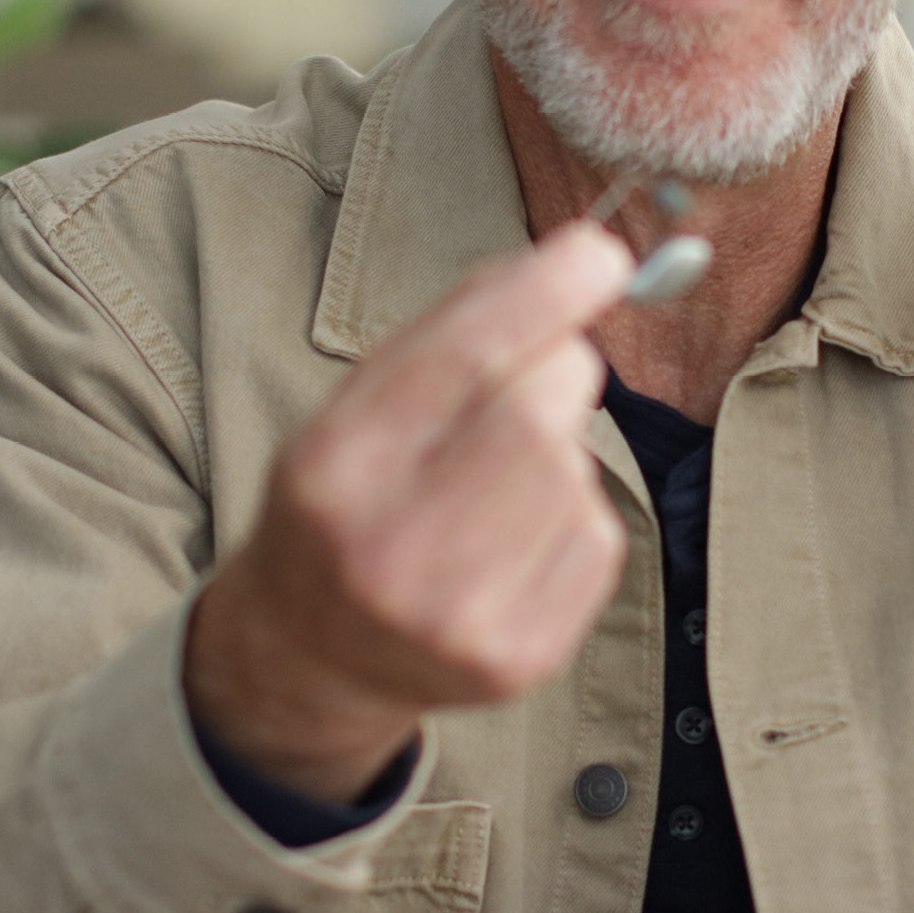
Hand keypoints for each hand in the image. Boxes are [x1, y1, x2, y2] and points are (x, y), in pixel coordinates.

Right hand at [183, 223, 635, 800]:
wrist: (313, 658)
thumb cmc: (347, 502)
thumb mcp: (354, 410)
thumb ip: (453, 332)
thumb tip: (581, 260)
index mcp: (332, 469)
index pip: (461, 357)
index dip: (543, 294)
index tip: (600, 253)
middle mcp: (388, 550)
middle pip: (534, 415)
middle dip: (558, 369)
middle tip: (535, 377)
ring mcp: (458, 617)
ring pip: (574, 472)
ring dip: (563, 446)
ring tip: (500, 480)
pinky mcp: (520, 659)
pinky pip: (598, 535)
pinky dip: (575, 511)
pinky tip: (516, 539)